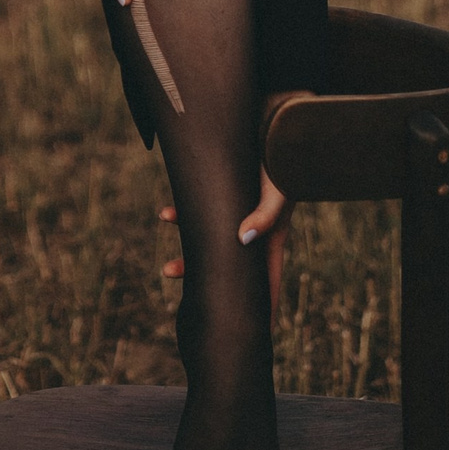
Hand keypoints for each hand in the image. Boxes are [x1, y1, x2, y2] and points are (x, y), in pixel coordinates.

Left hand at [158, 99, 297, 303]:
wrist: (276, 112)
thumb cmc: (283, 151)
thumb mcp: (280, 186)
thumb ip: (266, 214)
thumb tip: (244, 238)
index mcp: (271, 233)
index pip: (267, 281)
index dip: (264, 309)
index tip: (258, 337)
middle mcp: (252, 224)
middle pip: (231, 266)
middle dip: (212, 287)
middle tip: (193, 309)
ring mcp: (235, 206)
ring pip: (210, 241)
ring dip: (189, 256)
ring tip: (167, 272)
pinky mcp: (222, 187)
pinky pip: (200, 206)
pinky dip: (182, 212)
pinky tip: (165, 215)